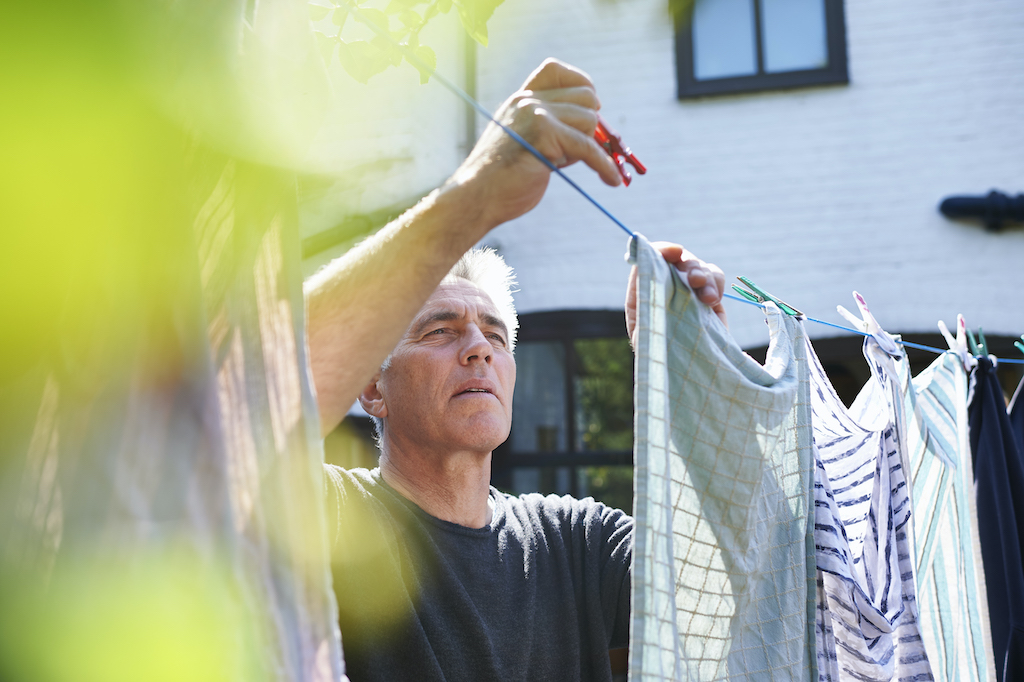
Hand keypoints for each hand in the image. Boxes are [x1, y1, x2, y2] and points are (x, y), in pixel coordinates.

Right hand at [447, 58, 620, 230]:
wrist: (477, 198)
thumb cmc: (501, 179)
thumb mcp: (524, 142)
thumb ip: (550, 128)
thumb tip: (593, 125)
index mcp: (520, 99)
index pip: (556, 69)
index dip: (580, 85)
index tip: (588, 109)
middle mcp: (527, 100)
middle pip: (585, 97)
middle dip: (589, 126)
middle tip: (574, 149)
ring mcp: (535, 114)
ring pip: (590, 121)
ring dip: (586, 148)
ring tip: (560, 164)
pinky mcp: (545, 135)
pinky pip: (589, 148)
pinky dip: (605, 166)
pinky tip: (611, 180)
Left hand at [625, 242, 726, 348]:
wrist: (688, 376)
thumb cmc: (660, 357)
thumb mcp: (644, 331)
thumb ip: (644, 300)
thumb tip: (646, 268)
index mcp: (645, 291)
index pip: (651, 259)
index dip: (662, 250)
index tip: (675, 252)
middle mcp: (667, 287)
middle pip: (679, 259)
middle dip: (689, 265)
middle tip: (695, 281)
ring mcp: (689, 292)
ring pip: (700, 267)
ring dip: (706, 276)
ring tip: (708, 298)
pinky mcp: (710, 299)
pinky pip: (716, 279)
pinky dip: (717, 284)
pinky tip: (713, 300)